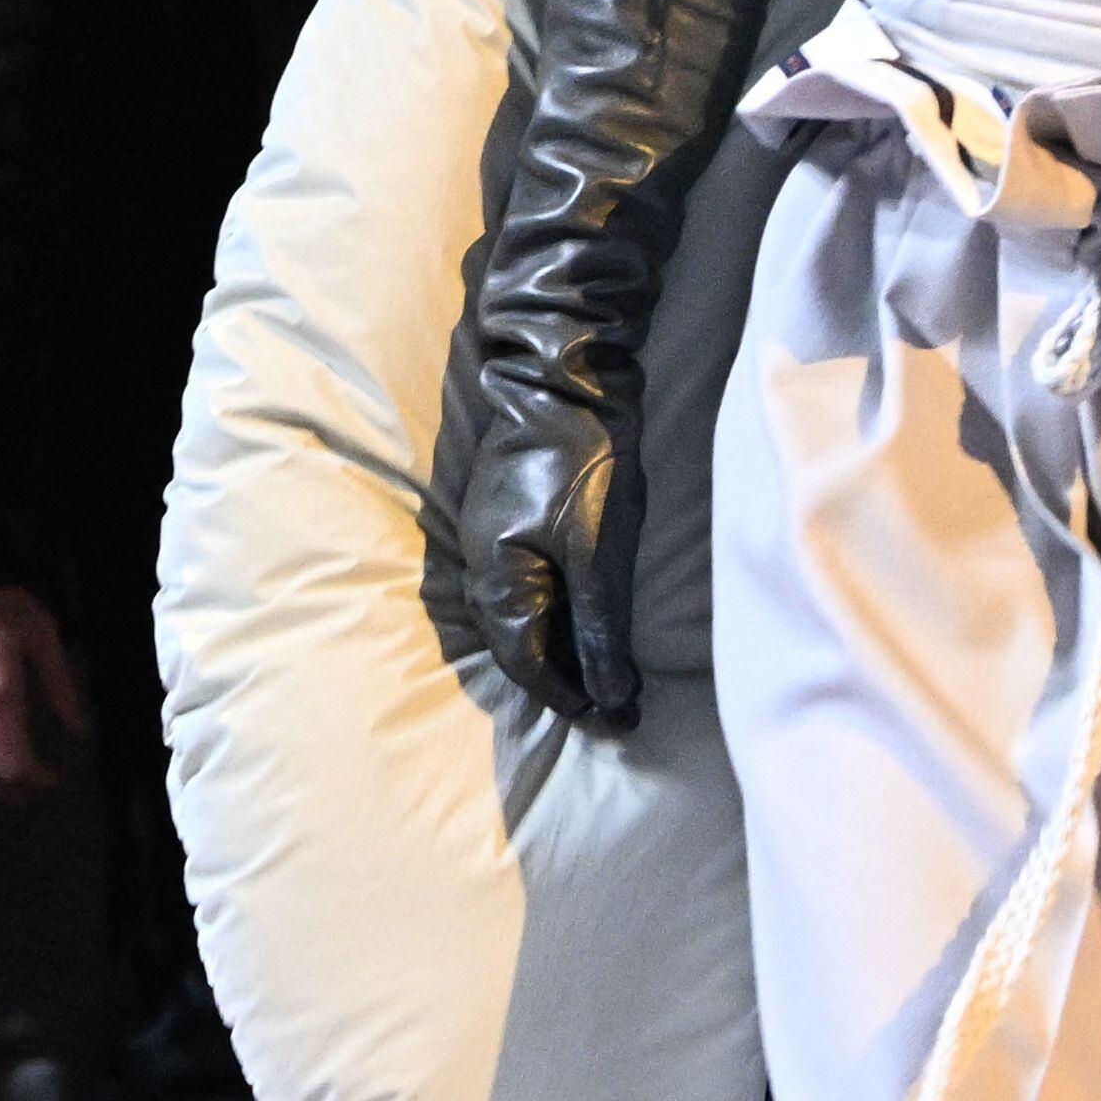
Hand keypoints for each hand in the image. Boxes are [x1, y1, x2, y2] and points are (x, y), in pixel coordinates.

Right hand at [457, 404, 642, 729]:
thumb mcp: (599, 553)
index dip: (566, 695)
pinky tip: (585, 616)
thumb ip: (599, 628)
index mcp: (497, 575)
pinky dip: (558, 609)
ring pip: (523, 612)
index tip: (610, 719)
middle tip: (617, 703)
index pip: (524, 660)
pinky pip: (528, 582)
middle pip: (518, 642)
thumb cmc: (586, 465)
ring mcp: (492, 537)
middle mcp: (483, 563)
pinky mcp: (510, 517)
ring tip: (607, 669)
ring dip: (562, 644)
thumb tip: (609, 697)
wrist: (569, 381)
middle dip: (566, 677)